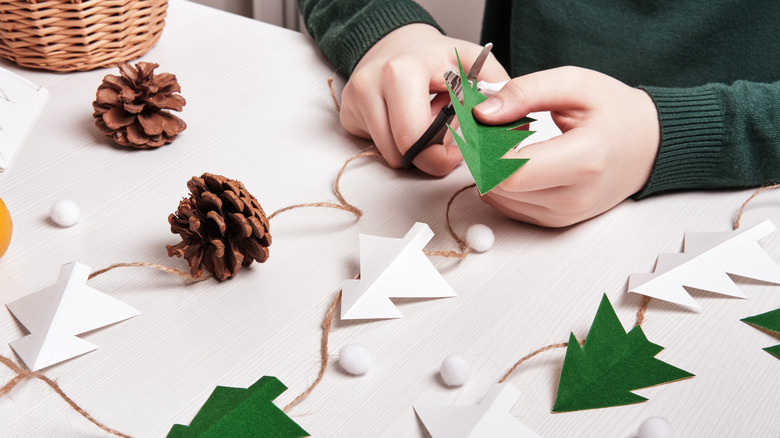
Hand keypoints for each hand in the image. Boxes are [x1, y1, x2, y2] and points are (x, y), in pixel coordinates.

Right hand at [340, 24, 509, 175]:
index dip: (444, 154)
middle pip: (401, 153)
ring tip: (427, 125)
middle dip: (429, 156)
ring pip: (389, 156)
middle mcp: (372, 84)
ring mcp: (355, 100)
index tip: (462, 150)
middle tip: (447, 143)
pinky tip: (407, 123)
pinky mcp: (348, 114)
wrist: (397, 44)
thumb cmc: (438, 58)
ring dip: (414, 151)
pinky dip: (397, 145)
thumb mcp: (474, 64)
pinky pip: (377, 148)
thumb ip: (497, 91)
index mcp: (403, 71)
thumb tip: (512, 125)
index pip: (417, 137)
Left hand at [473, 66, 659, 226]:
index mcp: (585, 161)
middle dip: (484, 155)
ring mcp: (565, 215)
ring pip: (499, 198)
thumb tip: (482, 113)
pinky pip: (508, 206)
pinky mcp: (555, 222)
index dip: (485, 149)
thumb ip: (525, 93)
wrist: (648, 145)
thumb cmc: (615, 112)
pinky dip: (501, 183)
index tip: (482, 123)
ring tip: (510, 141)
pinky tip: (517, 160)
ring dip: (491, 169)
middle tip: (493, 127)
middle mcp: (575, 197)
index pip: (512, 172)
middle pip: (500, 186)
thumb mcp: (574, 84)